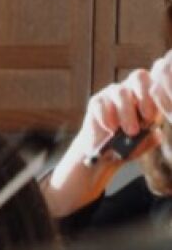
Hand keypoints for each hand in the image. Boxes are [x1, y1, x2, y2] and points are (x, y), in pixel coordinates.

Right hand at [48, 51, 171, 214]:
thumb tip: (160, 127)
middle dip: (146, 96)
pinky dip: (107, 115)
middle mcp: (128, 96)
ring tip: (127, 130)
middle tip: (146, 118)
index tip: (157, 115)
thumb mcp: (140, 146)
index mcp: (145, 102)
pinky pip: (103, 102)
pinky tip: (109, 130)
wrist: (87, 171)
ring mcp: (109, 100)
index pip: (157, 83)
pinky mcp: (93, 108)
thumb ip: (150, 135)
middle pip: (142, 77)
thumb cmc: (115, 157)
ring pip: (123, 89)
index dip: (161, 91)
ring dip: (127, 109)